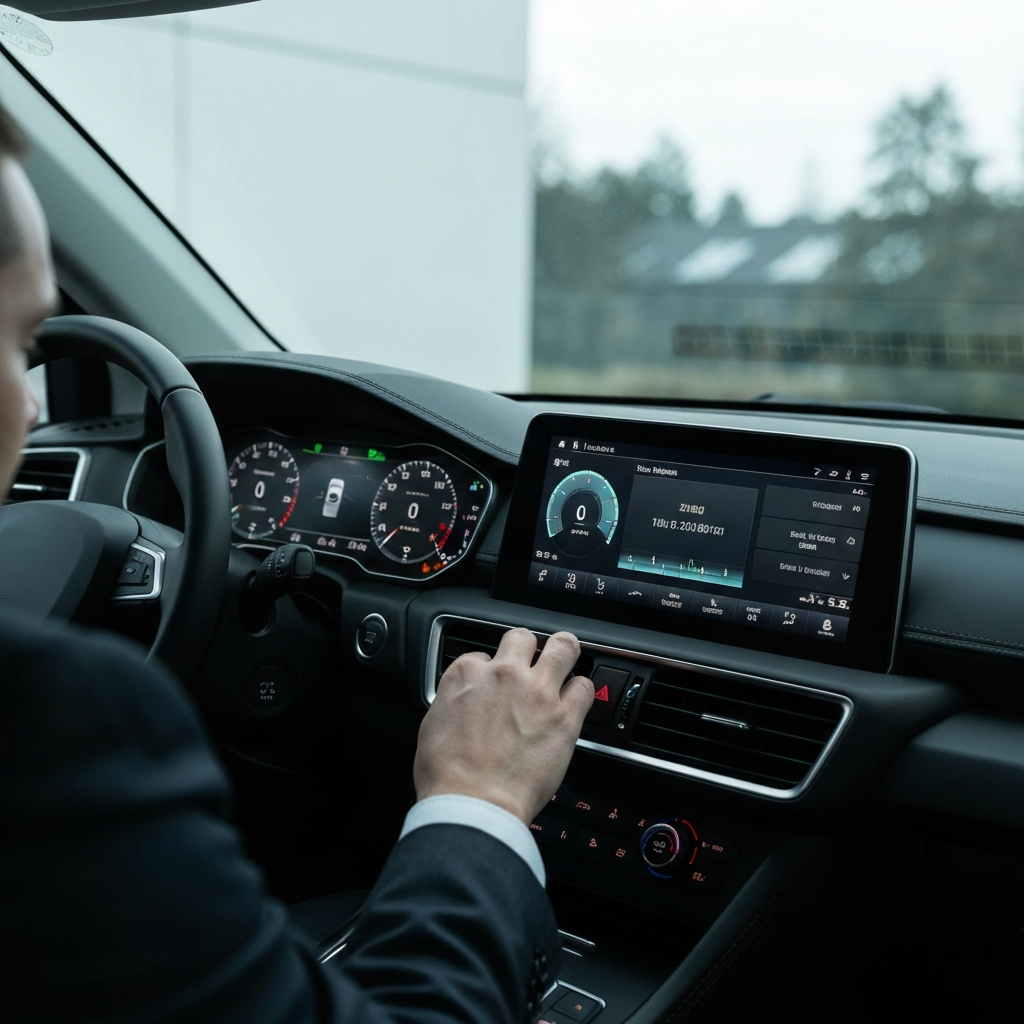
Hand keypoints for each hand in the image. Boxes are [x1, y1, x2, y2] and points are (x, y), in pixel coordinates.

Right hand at [413, 628, 593, 824]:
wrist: (473, 805)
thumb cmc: (447, 776)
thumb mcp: (431, 726)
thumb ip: (452, 703)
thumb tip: (461, 704)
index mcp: (466, 675)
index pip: (482, 654)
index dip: (489, 670)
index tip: (493, 685)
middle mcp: (503, 674)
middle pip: (522, 639)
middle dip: (526, 649)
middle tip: (530, 663)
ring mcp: (537, 691)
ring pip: (563, 647)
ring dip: (564, 653)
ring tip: (565, 661)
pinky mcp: (564, 716)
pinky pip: (585, 686)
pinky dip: (581, 691)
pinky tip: (575, 700)